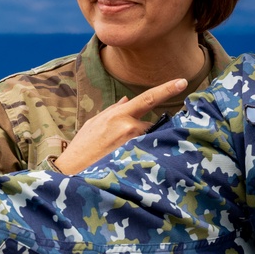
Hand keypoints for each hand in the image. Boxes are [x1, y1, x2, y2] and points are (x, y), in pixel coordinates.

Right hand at [54, 78, 187, 173]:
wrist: (72, 172)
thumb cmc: (82, 148)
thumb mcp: (94, 124)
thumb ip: (112, 111)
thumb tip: (126, 100)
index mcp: (118, 115)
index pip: (148, 98)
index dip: (166, 89)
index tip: (182, 82)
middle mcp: (128, 127)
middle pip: (151, 124)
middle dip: (144, 133)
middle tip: (125, 145)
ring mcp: (133, 144)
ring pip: (147, 140)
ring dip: (141, 146)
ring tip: (119, 156)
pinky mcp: (134, 160)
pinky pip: (145, 153)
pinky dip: (140, 156)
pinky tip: (125, 163)